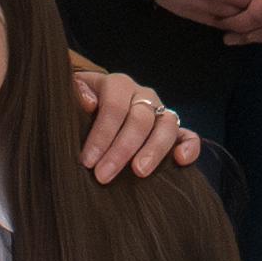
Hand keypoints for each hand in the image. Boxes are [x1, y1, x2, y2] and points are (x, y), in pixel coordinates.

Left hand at [65, 63, 204, 181]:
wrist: (96, 108)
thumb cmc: (82, 109)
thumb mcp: (71, 97)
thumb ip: (75, 94)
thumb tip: (89, 102)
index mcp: (117, 85)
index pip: (113, 107)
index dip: (101, 135)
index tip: (87, 161)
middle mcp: (143, 95)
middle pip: (140, 119)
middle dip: (121, 149)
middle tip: (104, 175)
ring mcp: (161, 111)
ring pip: (167, 125)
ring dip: (154, 150)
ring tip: (139, 172)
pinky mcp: (174, 129)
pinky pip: (188, 135)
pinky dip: (189, 147)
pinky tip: (180, 160)